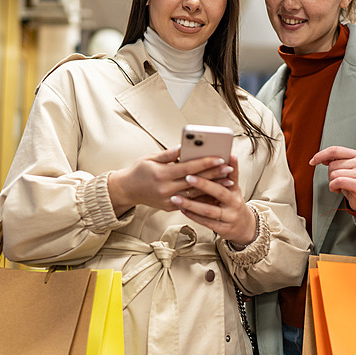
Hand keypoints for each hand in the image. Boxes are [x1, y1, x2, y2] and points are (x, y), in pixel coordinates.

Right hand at [107, 147, 229, 215]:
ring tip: (228, 180)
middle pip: (195, 181)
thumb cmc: (139, 171)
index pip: (188, 168)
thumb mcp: (150, 158)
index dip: (205, 163)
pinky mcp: (170, 207)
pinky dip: (204, 197)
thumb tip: (183, 147)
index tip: (219, 158)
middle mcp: (166, 189)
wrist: (127, 191)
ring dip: (213, 187)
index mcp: (161, 174)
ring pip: (196, 194)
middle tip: (229, 168)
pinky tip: (215, 192)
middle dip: (214, 174)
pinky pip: (190, 202)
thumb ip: (168, 154)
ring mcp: (169, 200)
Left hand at [169, 156, 257, 245]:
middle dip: (203, 185)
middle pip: (219, 192)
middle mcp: (234, 203)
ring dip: (191, 204)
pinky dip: (193, 216)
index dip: (223, 169)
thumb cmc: (233, 203)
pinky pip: (205, 222)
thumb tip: (230, 155)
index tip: (213, 160)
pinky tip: (182, 209)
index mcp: (236, 190)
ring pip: (208, 210)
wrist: (244, 227)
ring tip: (177, 197)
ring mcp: (229, 217)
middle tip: (188, 177)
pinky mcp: (223, 229)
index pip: (230, 177)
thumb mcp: (234, 187)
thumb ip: (231, 173)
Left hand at [310, 146, 355, 210]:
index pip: (335, 150)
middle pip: (333, 164)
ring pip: (334, 174)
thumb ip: (335, 160)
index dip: (321, 155)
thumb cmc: (353, 182)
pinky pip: (338, 182)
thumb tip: (321, 158)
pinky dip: (333, 187)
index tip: (313, 161)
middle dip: (330, 174)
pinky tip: (338, 190)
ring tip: (340, 186)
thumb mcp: (344, 168)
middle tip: (337, 180)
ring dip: (332, 182)